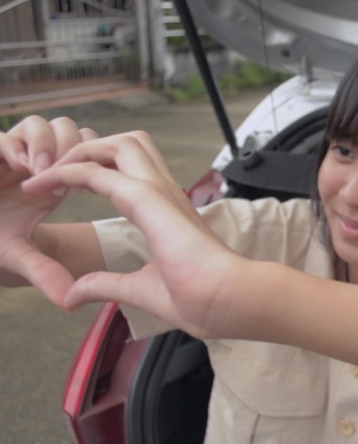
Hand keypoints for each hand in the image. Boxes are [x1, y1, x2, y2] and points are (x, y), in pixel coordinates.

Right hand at [0, 117, 97, 304]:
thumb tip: (69, 303)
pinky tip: (20, 167)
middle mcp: (40, 163)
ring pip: (43, 124)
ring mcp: (15, 153)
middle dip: (74, 145)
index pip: (93, 152)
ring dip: (46, 143)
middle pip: (74, 130)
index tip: (88, 186)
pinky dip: (15, 144)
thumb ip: (44, 272)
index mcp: (61, 182)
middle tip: (67, 173)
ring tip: (41, 171)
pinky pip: (4, 133)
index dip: (95, 162)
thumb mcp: (20, 257)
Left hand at [22, 131, 243, 338]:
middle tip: (55, 173)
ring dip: (79, 152)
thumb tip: (74, 294)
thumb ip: (106, 285)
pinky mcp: (148, 199)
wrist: (226, 300)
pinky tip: (45, 184)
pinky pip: (98, 171)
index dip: (94, 171)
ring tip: (49, 173)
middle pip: (128, 143)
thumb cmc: (200, 297)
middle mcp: (165, 193)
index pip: (130, 171)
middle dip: (89, 149)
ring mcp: (159, 192)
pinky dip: (67, 172)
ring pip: (118, 143)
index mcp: (168, 211)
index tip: (59, 190)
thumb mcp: (140, 289)